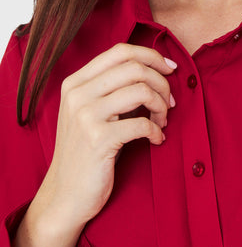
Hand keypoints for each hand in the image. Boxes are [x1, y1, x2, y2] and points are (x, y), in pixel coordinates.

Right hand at [13, 43, 176, 246]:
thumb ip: (111, 88)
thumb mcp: (90, 111)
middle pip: (135, 68)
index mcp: (75, 82)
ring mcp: (85, 116)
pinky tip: (156, 140)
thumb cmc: (86, 151)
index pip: (120, 51)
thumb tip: (154, 69)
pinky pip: (142, 124)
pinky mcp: (99, 140)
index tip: (170, 69)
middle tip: (169, 103)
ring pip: (141, 90)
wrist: (65, 195)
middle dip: (162, 83)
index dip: (151, 56)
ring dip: (161, 106)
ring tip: (162, 121)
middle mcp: (77, 94)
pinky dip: (157, 131)